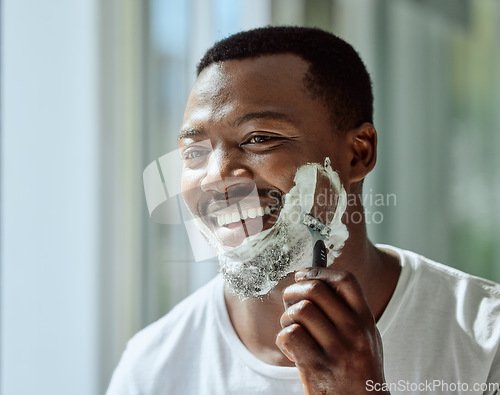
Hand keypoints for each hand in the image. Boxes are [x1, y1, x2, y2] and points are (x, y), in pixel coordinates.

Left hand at [275, 267, 388, 393]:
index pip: (345, 280)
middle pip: (314, 290)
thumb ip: (348, 311)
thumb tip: (316, 278)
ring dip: (287, 318)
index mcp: (365, 320)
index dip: (319, 271)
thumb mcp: (365, 338)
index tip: (303, 276)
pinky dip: (283, 339)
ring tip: (292, 331)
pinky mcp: (317, 367)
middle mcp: (354, 331)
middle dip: (293, 291)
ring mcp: (336, 350)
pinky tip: (292, 350)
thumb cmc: (358, 371)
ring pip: (299, 311)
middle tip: (289, 302)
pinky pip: (289, 335)